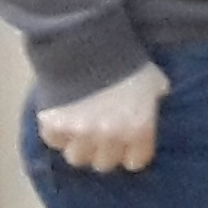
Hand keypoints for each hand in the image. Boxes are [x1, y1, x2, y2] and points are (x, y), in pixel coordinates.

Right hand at [35, 63, 169, 173]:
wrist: (89, 44)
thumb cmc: (128, 60)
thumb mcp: (154, 82)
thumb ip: (153, 100)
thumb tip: (152, 103)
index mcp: (138, 129)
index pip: (136, 161)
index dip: (131, 154)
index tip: (128, 147)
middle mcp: (110, 137)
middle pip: (104, 164)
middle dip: (105, 152)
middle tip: (102, 140)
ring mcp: (80, 133)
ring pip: (77, 158)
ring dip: (80, 148)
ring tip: (81, 136)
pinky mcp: (53, 125)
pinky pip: (54, 142)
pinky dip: (58, 135)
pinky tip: (63, 122)